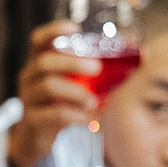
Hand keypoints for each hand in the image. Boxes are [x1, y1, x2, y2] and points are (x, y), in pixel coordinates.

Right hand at [6, 18, 99, 166]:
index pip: (38, 39)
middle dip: (72, 63)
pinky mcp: (32, 120)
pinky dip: (73, 115)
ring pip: (48, 87)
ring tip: (93, 101)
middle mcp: (30, 77)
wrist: (36, 137)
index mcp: (39, 62)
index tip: (75, 29)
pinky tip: (88, 119)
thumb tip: (139, 50)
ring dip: (75, 92)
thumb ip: (92, 68)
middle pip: (44, 62)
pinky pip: (52, 114)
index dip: (53, 31)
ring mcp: (29, 98)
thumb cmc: (60, 103)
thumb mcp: (70, 83)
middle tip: (96, 68)